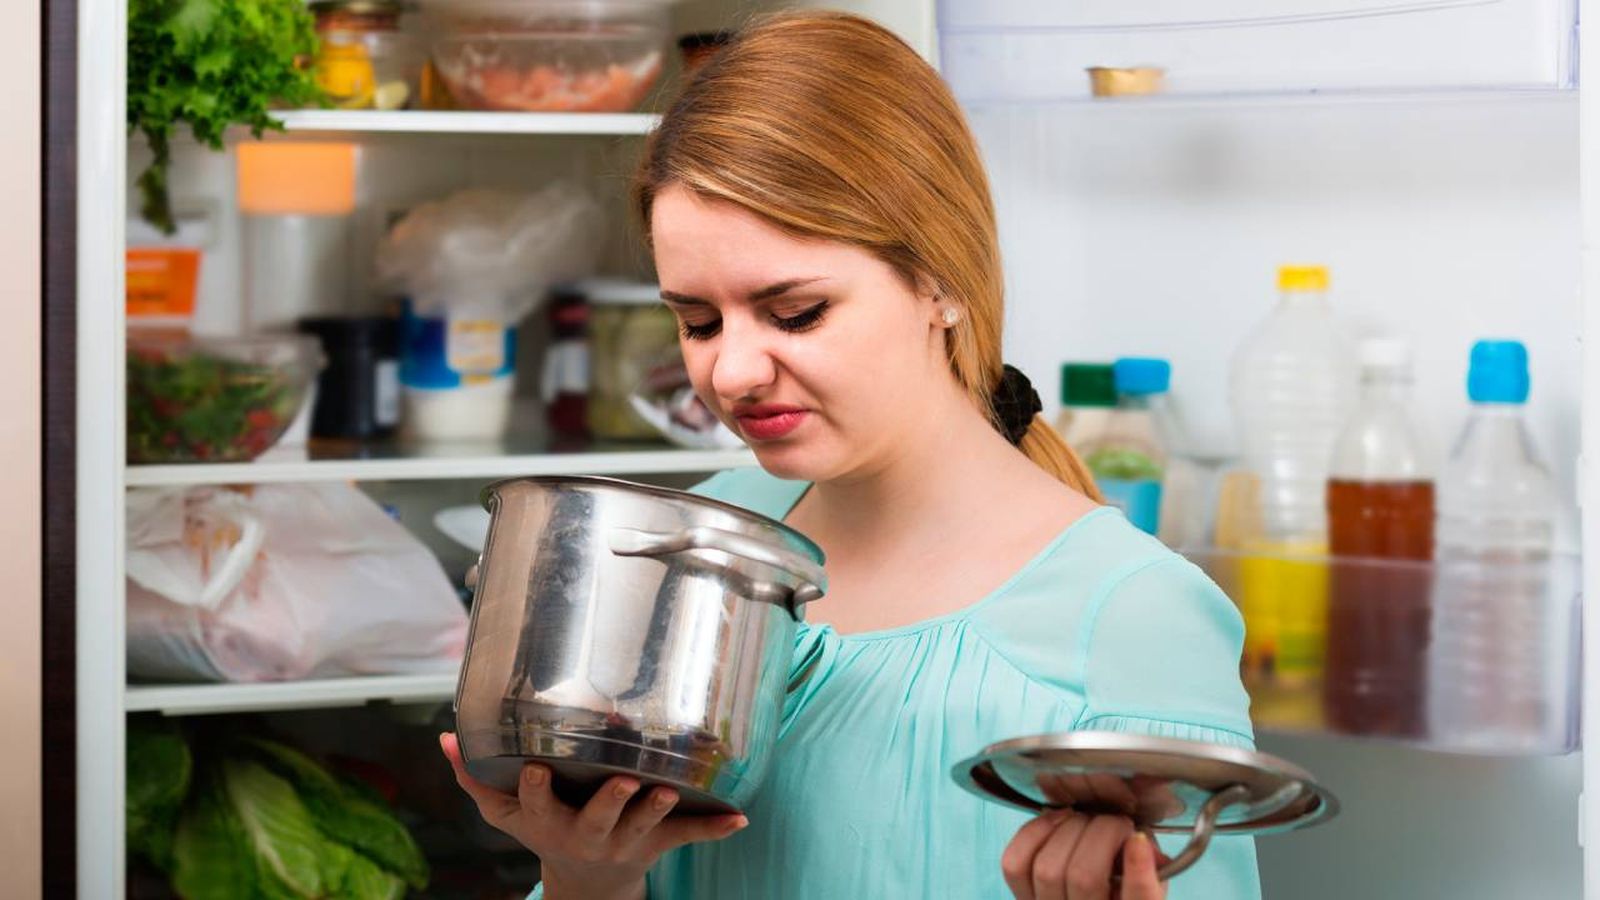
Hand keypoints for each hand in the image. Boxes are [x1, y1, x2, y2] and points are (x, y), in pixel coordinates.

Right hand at [441, 732, 747, 899]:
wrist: (588, 882)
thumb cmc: (547, 830)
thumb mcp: (507, 814)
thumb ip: (475, 777)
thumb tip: (446, 737)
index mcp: (552, 823)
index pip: (539, 804)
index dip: (537, 789)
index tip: (536, 767)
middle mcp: (590, 833)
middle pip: (598, 819)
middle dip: (611, 801)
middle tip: (625, 780)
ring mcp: (628, 838)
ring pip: (646, 824)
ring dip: (659, 809)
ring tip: (671, 789)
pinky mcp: (660, 841)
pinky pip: (689, 835)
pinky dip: (715, 828)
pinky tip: (739, 817)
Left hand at [1002, 809, 1166, 899]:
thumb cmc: (1121, 894)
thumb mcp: (1151, 887)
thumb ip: (1153, 868)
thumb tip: (1139, 842)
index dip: (1139, 872)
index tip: (1138, 840)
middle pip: (1084, 877)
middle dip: (1103, 833)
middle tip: (1116, 823)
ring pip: (1048, 868)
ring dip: (1069, 829)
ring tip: (1086, 821)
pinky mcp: (1022, 898)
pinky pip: (1015, 863)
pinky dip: (1034, 832)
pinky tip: (1056, 821)